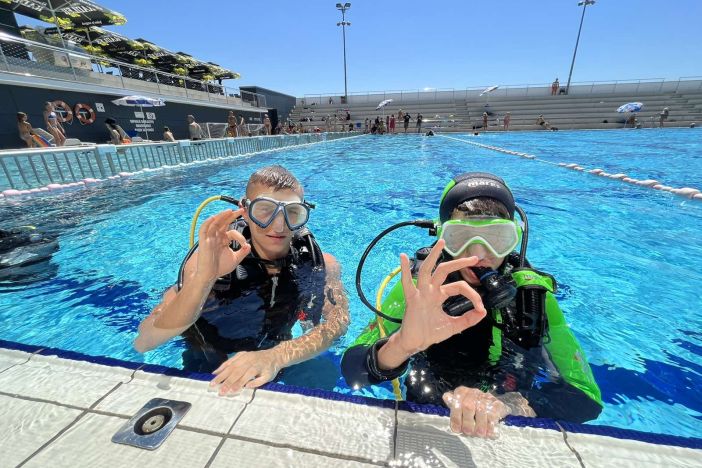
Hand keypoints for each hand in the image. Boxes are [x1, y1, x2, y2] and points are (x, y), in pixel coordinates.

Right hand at [195, 209, 250, 283]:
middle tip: (241, 210)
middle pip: (223, 222)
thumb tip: (249, 245)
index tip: (244, 244)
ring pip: (214, 223)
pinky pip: (204, 229)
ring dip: (222, 216)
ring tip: (230, 210)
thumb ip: (242, 252)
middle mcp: (216, 237)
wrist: (209, 275)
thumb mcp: (235, 259)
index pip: (232, 232)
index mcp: (223, 240)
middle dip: (231, 216)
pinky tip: (214, 217)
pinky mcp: (203, 241)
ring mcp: (210, 238)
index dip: (240, 236)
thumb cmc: (220, 268)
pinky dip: (208, 223)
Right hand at [210, 349, 281, 395]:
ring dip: (221, 375)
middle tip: (219, 390)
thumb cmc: (270, 369)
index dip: (237, 384)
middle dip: (226, 382)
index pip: (245, 376)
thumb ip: (257, 382)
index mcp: (256, 367)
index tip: (229, 391)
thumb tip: (246, 387)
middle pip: (235, 372)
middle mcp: (248, 361)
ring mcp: (243, 357)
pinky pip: (230, 361)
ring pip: (230, 366)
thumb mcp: (268, 377)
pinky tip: (215, 372)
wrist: (273, 355)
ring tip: (213, 382)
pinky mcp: (241, 354)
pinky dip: (222, 366)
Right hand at [394, 239, 486, 354]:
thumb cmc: (430, 333)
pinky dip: (404, 270)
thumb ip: (468, 320)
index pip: (458, 287)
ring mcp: (421, 293)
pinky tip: (403, 257)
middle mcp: (431, 290)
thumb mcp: (453, 326)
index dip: (472, 295)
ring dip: (434, 256)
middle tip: (474, 258)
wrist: (415, 344)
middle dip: (459, 263)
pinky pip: (407, 283)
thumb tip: (483, 312)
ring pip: (428, 270)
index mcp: (440, 295)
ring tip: (442, 243)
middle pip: (444, 271)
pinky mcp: (412, 299)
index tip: (481, 307)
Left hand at [442, 387, 512, 437]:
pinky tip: (488, 433)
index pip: (456, 402)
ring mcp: (485, 397)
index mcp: (461, 392)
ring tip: (479, 434)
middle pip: (468, 406)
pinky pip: (493, 414)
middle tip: (468, 433)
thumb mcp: (459, 406)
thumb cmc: (471, 408)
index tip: (457, 430)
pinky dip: (490, 425)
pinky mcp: (496, 404)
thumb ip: (452, 404)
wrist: (491, 406)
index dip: (456, 417)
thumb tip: (446, 397)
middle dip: (468, 422)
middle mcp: (473, 392)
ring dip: (480, 425)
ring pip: (481, 410)